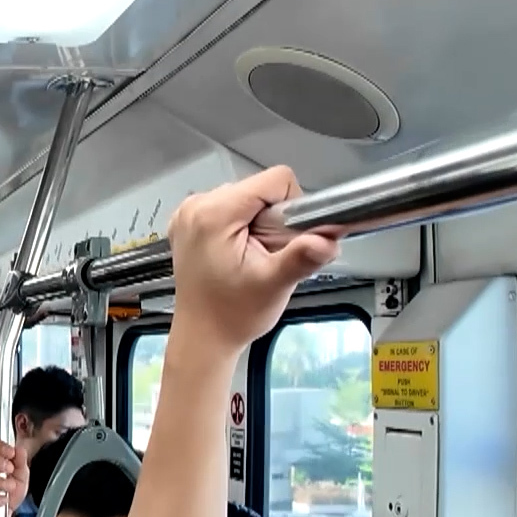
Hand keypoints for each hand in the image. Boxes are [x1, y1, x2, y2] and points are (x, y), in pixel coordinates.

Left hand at [166, 167, 341, 349]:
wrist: (203, 337)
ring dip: (258, 222)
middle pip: (260, 188)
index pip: (274, 180)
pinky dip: (241, 226)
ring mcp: (188, 213)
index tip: (285, 238)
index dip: (292, 206)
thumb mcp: (273, 285)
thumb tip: (328, 239)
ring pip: (247, 197)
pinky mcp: (189, 223)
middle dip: (273, 218)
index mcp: (214, 213)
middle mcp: (196, 205)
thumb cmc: (232, 314)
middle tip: (264, 254)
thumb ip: (301, 257)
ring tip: (249, 257)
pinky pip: (229, 208)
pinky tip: (236, 254)